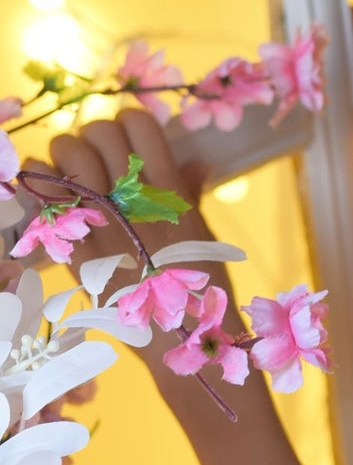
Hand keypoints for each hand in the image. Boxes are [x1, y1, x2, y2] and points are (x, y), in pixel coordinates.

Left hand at [31, 106, 246, 396]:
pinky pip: (42, 193)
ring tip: (73, 174)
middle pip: (98, 133)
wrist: (179, 340)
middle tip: (98, 160)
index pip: (138, 125)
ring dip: (66, 154)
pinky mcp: (75, 246)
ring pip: (67, 153)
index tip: (129, 141)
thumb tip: (193, 160)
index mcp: (170, 192)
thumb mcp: (201, 235)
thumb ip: (190, 192)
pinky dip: (39, 182)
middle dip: (94, 138)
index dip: (129, 123)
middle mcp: (134, 200)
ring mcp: (101, 222)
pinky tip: (51, 193)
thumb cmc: (198, 288)